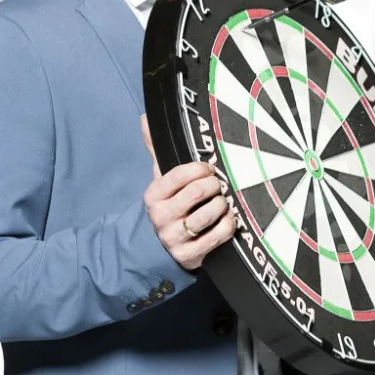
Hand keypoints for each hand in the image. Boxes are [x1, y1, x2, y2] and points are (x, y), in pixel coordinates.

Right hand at [141, 116, 233, 269]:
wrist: (160, 249)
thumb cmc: (168, 207)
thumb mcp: (160, 180)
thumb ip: (157, 151)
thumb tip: (145, 118)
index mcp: (153, 195)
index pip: (179, 175)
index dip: (199, 169)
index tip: (209, 168)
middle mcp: (161, 216)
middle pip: (197, 193)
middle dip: (213, 186)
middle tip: (219, 184)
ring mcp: (174, 238)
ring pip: (208, 214)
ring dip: (222, 205)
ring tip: (224, 201)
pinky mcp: (190, 255)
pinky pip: (217, 235)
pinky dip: (228, 225)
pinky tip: (229, 218)